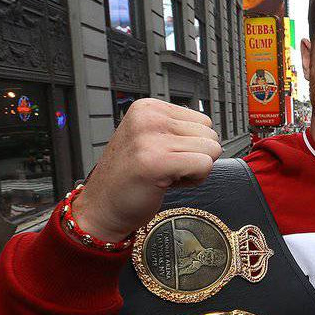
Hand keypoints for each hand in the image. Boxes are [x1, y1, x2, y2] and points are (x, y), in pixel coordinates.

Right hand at [73, 98, 221, 241]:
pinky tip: (168, 183)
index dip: (191, 144)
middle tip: (166, 167)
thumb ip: (177, 129)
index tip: (165, 155)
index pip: (203, 121)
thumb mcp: (150, 138)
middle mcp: (149, 117)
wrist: (102, 207)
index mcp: (148, 107)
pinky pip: (204, 166)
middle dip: (195, 156)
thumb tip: (212, 133)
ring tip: (166, 174)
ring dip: (194, 169)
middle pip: (210, 134)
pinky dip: (194, 180)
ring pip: (211, 150)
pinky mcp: (157, 161)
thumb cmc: (130, 177)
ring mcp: (151, 138)